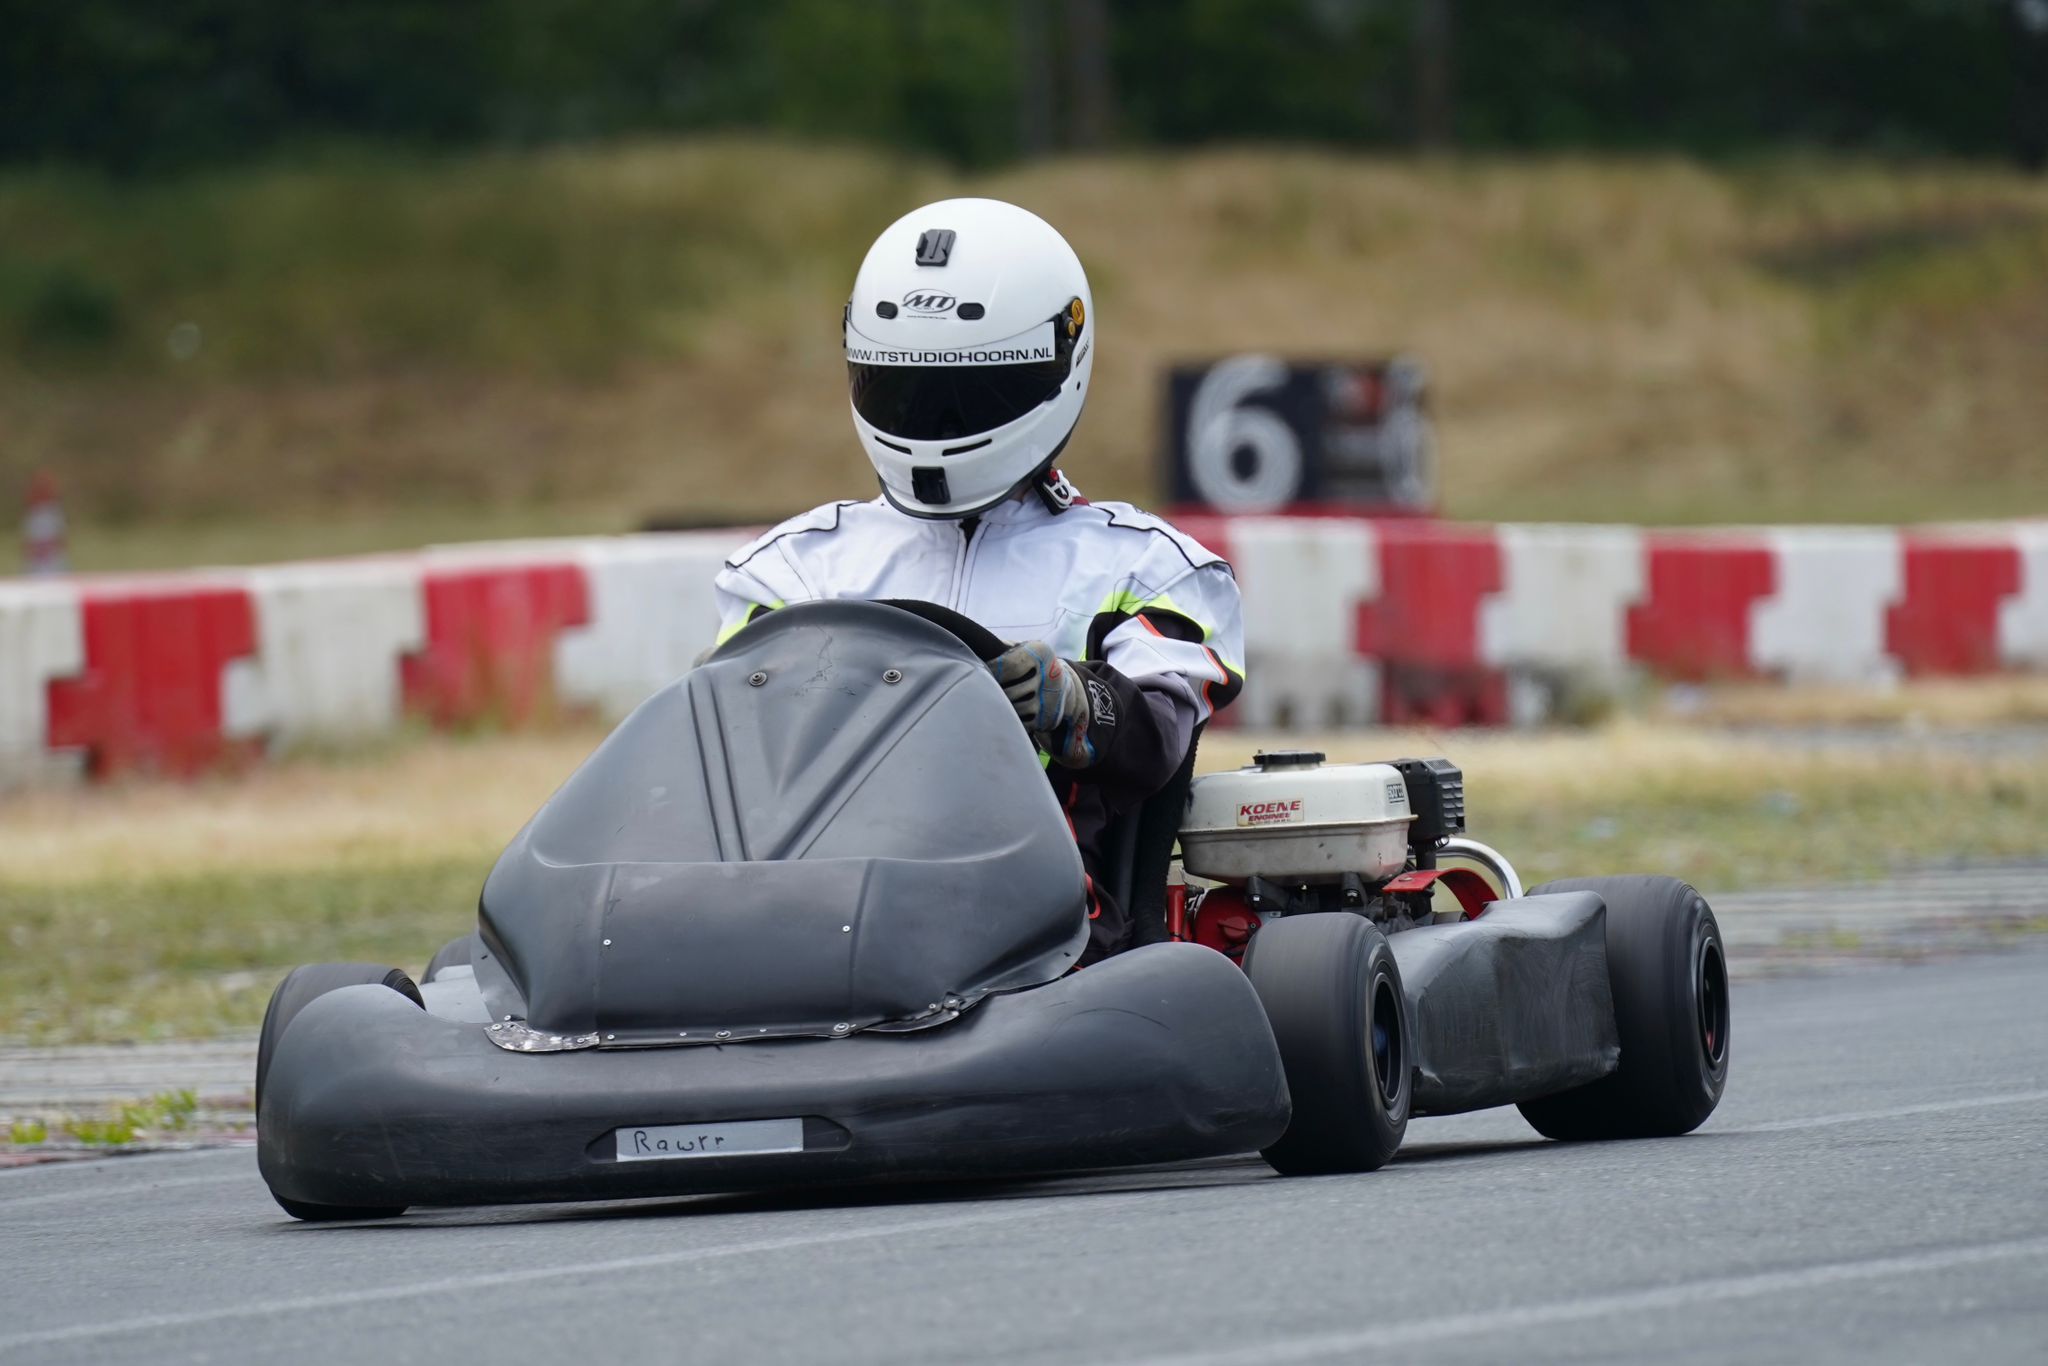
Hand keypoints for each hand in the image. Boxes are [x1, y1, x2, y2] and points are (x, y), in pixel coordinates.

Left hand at [989, 641, 1097, 767]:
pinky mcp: (1047, 718)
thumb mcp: (1024, 648)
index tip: (977, 672)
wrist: (1065, 685)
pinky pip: (1021, 722)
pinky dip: (1009, 719)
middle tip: (978, 691)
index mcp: (1041, 653)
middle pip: (1010, 690)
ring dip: (999, 706)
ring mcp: (1049, 699)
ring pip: (1015, 708)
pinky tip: (1001, 713)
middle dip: (993, 692)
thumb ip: (1002, 647)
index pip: (1009, 666)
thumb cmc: (1031, 663)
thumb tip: (973, 650)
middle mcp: (1049, 675)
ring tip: (987, 702)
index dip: (990, 670)